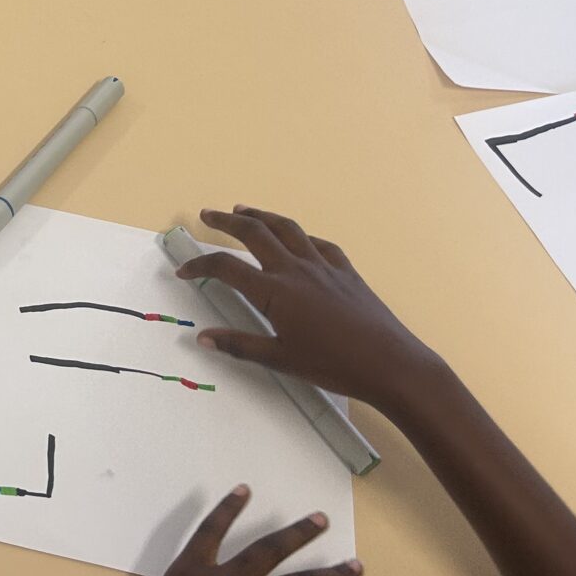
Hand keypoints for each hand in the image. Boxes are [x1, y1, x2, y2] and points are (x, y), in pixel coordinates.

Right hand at [177, 206, 443, 413]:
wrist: (390, 363)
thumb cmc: (333, 365)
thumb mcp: (281, 359)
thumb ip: (240, 345)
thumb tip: (204, 339)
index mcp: (275, 292)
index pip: (227, 268)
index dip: (201, 266)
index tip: (184, 270)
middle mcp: (296, 269)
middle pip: (254, 233)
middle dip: (226, 221)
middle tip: (208, 215)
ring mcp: (323, 266)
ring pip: (287, 229)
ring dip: (262, 216)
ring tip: (244, 210)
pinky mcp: (346, 271)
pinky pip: (319, 244)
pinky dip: (300, 236)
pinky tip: (297, 239)